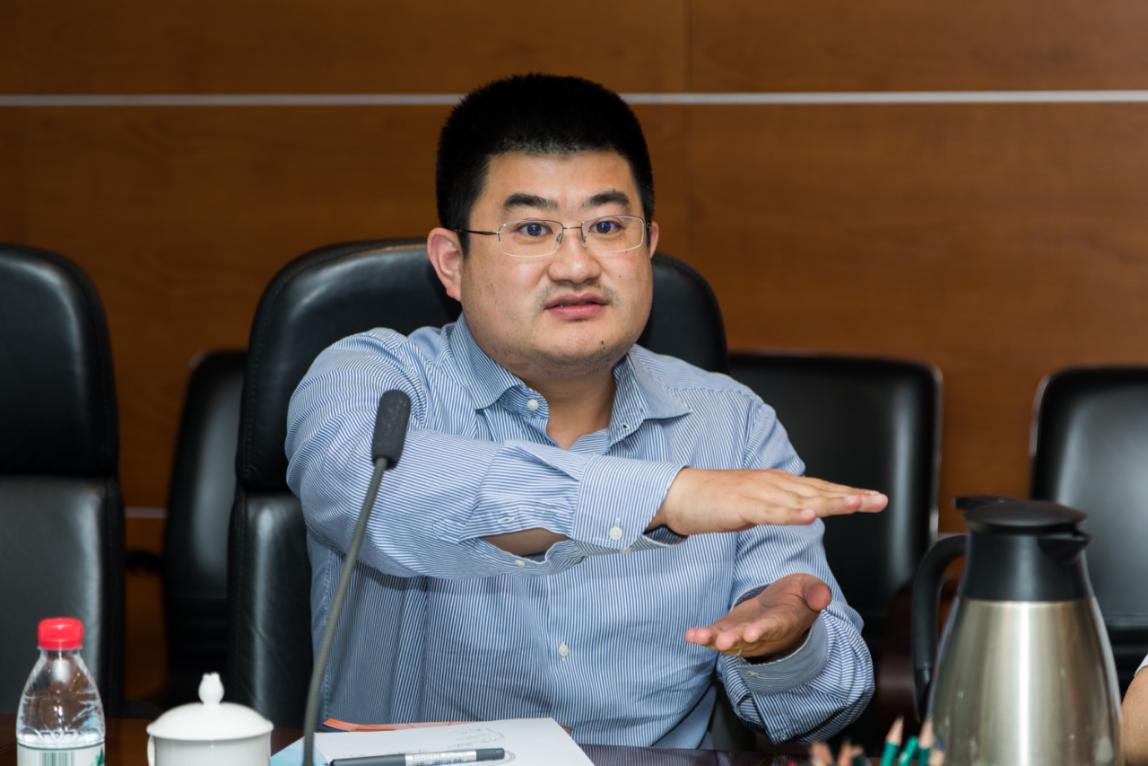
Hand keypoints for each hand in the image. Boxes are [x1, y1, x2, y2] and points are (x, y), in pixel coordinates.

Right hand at [653, 467, 885, 536]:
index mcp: (779, 484)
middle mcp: (774, 484)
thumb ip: (780, 506)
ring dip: (831, 502)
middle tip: (881, 500)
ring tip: (857, 505)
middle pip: (820, 491)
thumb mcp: (757, 504)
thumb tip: (803, 510)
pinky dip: (792, 514)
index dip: (849, 494)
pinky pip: (771, 512)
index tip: (876, 499)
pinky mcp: (743, 506)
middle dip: (852, 497)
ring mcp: (759, 493)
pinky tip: (809, 516)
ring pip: (801, 499)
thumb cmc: (717, 501)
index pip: (821, 489)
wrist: (680, 494)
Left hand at [684, 573, 830, 659]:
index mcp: (784, 622)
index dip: (763, 630)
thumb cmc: (799, 597)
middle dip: (734, 640)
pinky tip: (690, 634)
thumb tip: (823, 597)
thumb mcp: (810, 588)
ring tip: (698, 637)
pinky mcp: (731, 629)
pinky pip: (716, 635)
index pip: (773, 627)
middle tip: (722, 642)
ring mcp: (745, 634)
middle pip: (747, 640)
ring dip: (713, 640)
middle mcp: (763, 634)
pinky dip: (704, 637)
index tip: (753, 632)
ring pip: (729, 641)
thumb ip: (816, 592)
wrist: (785, 608)